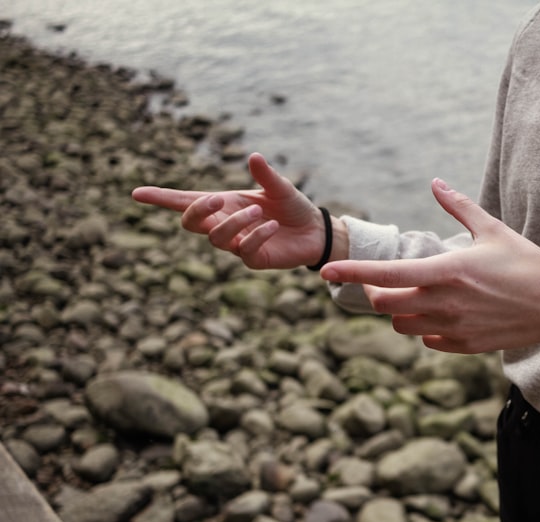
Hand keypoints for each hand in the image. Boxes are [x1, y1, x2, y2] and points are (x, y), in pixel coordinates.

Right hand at [131, 153, 343, 269]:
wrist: (314, 231)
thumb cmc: (292, 206)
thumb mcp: (280, 187)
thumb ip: (265, 175)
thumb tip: (254, 156)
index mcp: (224, 203)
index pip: (185, 201)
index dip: (161, 198)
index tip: (137, 193)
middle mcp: (224, 223)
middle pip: (190, 223)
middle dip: (197, 211)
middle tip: (215, 198)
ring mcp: (236, 243)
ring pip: (215, 238)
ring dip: (233, 223)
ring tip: (259, 212)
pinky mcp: (253, 259)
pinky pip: (244, 251)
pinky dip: (256, 236)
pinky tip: (273, 226)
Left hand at [321, 179, 539, 363]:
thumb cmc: (528, 263)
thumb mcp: (493, 230)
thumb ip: (458, 207)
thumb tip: (435, 183)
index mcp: (447, 271)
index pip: (385, 276)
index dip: (351, 274)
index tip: (326, 272)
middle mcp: (445, 304)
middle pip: (385, 305)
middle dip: (375, 293)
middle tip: (382, 282)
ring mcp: (454, 329)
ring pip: (403, 326)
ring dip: (399, 312)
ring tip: (414, 296)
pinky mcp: (465, 347)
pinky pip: (428, 341)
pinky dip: (425, 329)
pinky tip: (440, 314)